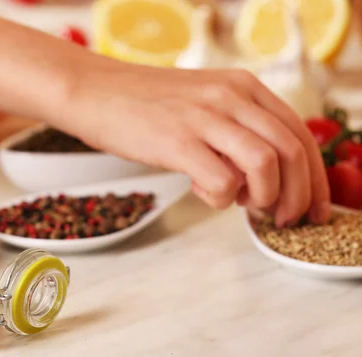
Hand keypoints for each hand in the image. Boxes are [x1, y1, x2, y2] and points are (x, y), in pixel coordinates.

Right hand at [54, 59, 329, 226]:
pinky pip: (221, 181)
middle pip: (292, 152)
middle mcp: (230, 97)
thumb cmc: (143, 104)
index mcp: (242, 86)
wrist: (93, 91)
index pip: (298, 133)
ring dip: (264, 198)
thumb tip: (261, 177)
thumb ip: (235, 130)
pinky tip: (202, 191)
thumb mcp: (202, 103)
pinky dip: (220, 198)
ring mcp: (204, 117)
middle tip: (284, 219)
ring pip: (265, 165)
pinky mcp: (177, 141)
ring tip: (245, 207)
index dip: (314, 177)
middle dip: (298, 196)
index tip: (312, 206)